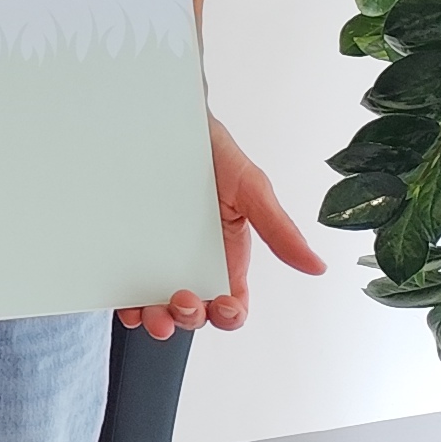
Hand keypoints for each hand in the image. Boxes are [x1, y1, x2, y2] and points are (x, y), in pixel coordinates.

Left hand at [121, 115, 328, 337]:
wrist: (168, 121)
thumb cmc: (215, 154)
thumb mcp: (252, 189)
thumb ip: (279, 230)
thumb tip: (316, 266)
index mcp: (227, 257)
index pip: (231, 303)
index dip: (228, 315)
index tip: (223, 305)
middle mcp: (193, 263)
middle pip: (195, 311)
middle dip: (189, 319)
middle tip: (181, 302)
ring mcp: (157, 257)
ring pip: (159, 306)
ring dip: (157, 320)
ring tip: (150, 314)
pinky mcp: (127, 248)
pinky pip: (125, 285)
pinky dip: (125, 302)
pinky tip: (125, 304)